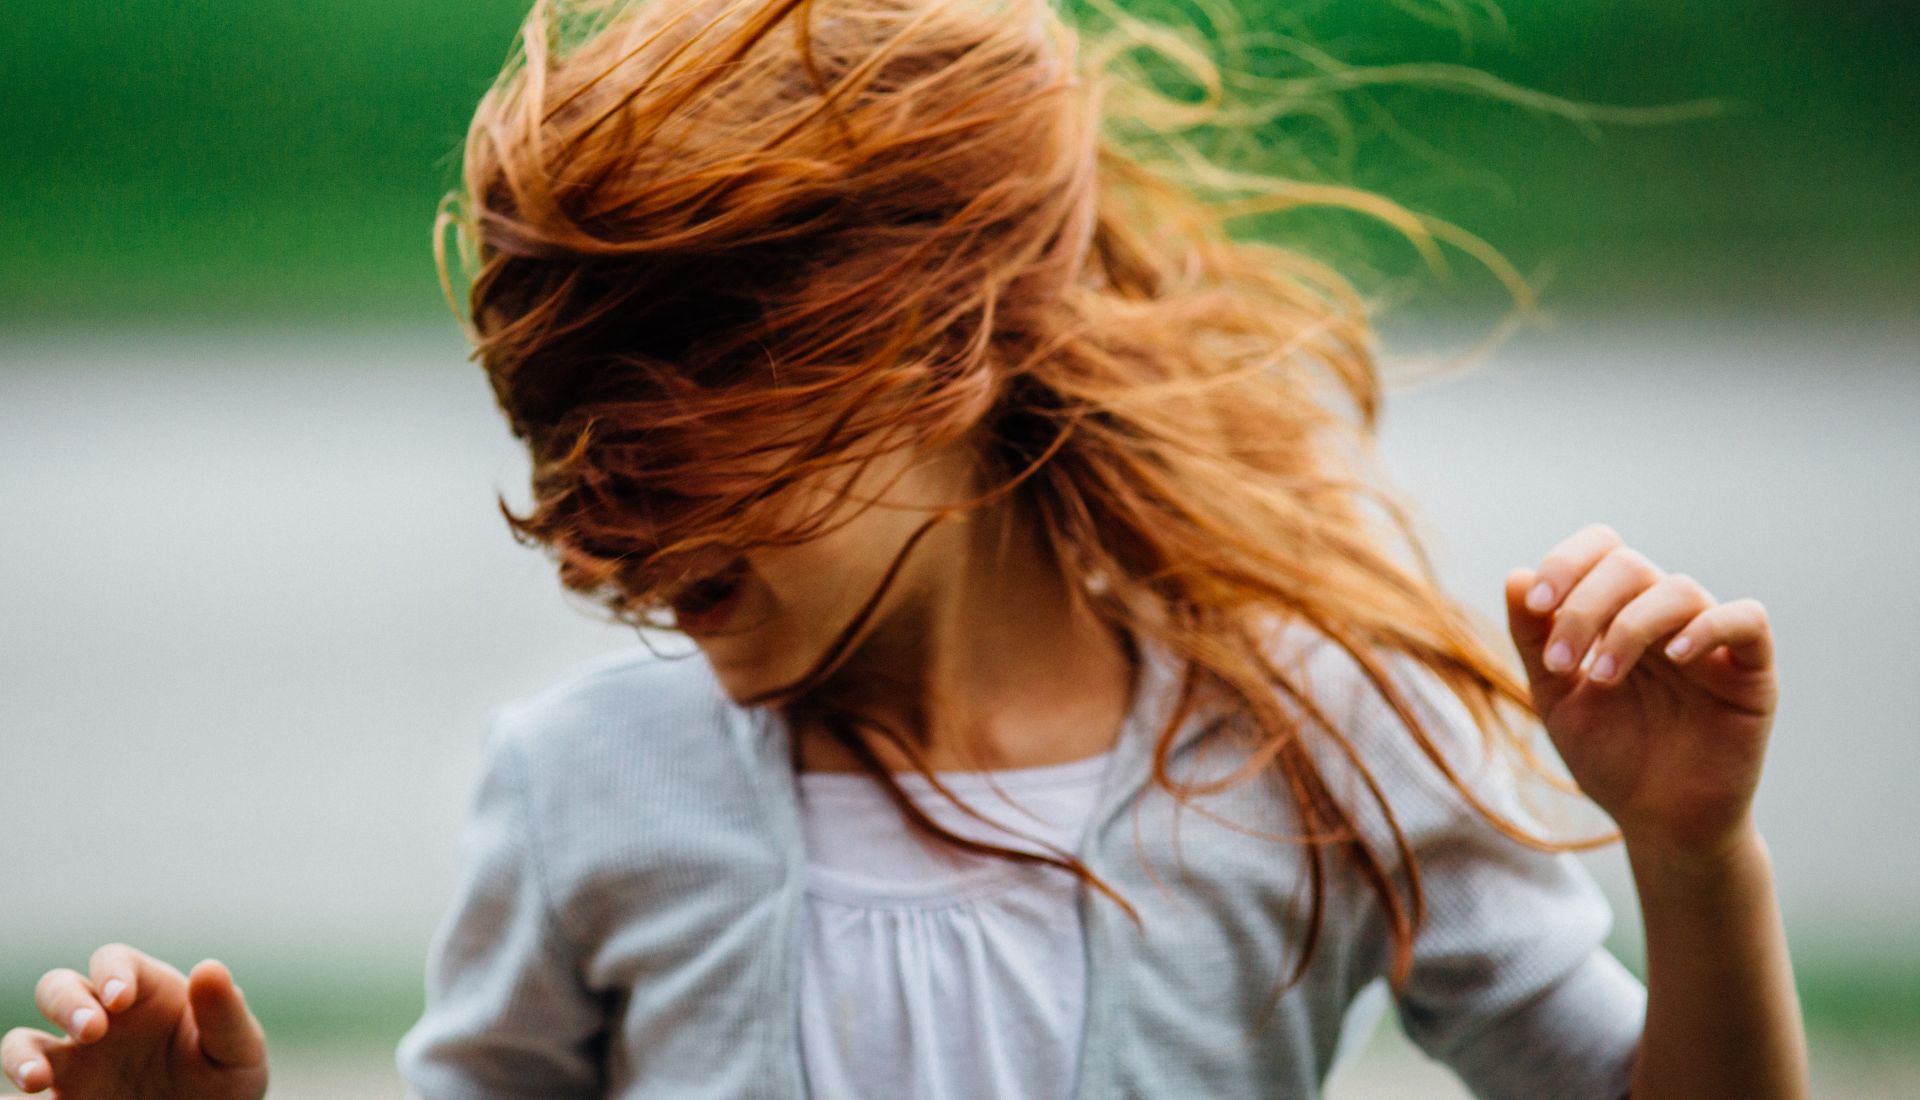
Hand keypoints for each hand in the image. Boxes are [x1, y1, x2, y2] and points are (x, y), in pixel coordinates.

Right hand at [2, 944, 268, 1099]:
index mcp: (146, 992)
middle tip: (93, 1031)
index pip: (114, 962)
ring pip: (25, 1041)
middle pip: (59, 989)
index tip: (123, 999)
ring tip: (37, 1079)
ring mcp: (76, 1062)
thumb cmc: (227, 1077)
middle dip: (67, 1003)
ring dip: (22, 1054)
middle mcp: (102, 1021)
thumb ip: (224, 1013)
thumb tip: (208, 967)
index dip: (112, 973)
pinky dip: (10, 1099)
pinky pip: (22, 1099)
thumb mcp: (238, 1049)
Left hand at [1504, 523, 1779, 863]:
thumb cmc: (1611, 758)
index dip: (1566, 562)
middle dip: (1583, 606)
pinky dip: (1708, 627)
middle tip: (1559, 662)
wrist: (1658, 822)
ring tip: (1601, 679)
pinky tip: (1672, 656)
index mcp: (1618, 613)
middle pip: (1629, 565)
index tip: (1535, 604)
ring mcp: (1710, 642)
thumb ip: (1534, 640)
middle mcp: (1664, 617)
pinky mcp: (1752, 672)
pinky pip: (1747, 620)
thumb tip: (1515, 576)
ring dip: (1627, 627)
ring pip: (1678, 589)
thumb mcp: (1556, 698)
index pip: (1602, 549)